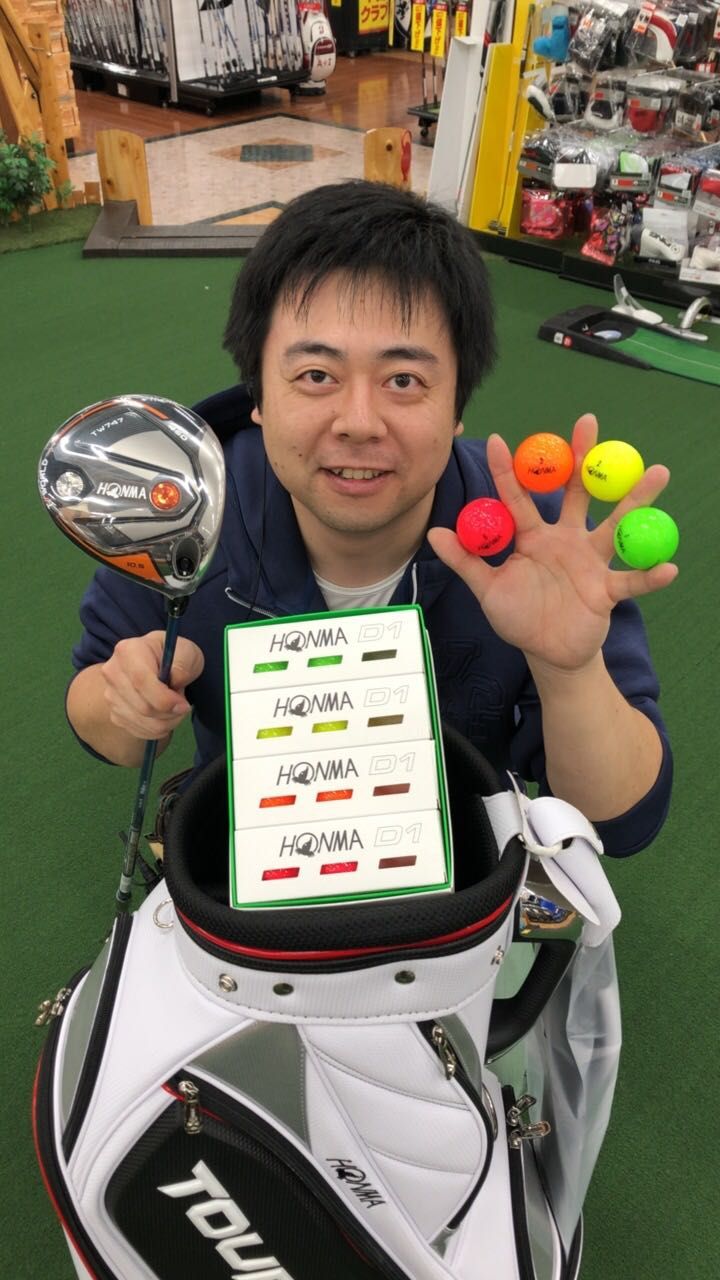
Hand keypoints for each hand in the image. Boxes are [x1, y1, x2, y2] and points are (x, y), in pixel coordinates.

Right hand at [100, 632, 204, 741]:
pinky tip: (164, 716)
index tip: (184, 705)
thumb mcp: (187, 652)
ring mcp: (110, 694)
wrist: (159, 665)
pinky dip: (158, 730)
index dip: (164, 698)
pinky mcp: (114, 713)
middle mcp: (112, 672)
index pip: (140, 680)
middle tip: (184, 706)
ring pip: (142, 722)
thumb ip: (183, 666)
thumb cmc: (174, 656)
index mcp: (128, 651)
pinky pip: (139, 731)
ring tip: (175, 708)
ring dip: (166, 722)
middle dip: (169, 713)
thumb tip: (174, 681)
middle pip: (142, 706)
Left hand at [427, 414, 677, 674]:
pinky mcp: (606, 590)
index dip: (508, 470)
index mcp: (533, 537)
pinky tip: (669, 567)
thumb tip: (434, 533)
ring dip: (636, 501)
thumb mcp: (487, 590)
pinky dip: (650, 576)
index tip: (497, 439)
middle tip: (589, 422)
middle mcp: (565, 540)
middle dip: (584, 458)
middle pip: (576, 493)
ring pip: (615, 525)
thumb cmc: (518, 616)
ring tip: (658, 472)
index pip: (519, 497)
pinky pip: (631, 581)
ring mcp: (590, 561)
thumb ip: (466, 561)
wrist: (546, 652)